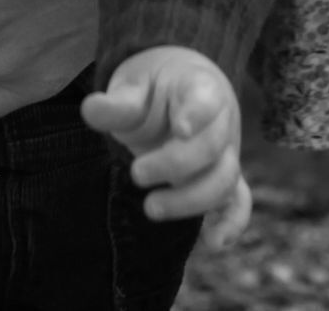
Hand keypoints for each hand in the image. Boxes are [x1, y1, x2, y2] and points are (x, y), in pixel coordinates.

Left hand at [83, 44, 249, 240]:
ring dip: (191, 200)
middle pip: (212, 147)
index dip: (197, 115)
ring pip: (224, 179)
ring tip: (150, 208)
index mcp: (200, 87)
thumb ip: (117, 103)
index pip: (206, 100)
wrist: (177, 90)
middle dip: (175, 165)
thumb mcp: (133, 85)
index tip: (181, 129)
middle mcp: (222, 122)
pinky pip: (238, 202)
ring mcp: (227, 152)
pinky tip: (212, 243)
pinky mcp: (224, 178)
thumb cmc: (153, 89)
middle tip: (136, 174)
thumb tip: (89, 110)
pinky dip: (232, 223)